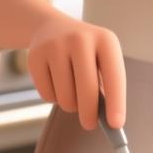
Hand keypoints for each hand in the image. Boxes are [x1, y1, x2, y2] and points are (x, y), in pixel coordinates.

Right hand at [27, 13, 125, 130]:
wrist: (52, 28)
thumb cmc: (86, 55)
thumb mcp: (102, 60)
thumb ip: (106, 88)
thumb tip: (108, 122)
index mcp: (105, 40)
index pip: (114, 76)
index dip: (116, 102)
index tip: (116, 124)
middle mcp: (81, 39)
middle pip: (87, 89)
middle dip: (90, 114)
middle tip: (90, 125)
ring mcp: (55, 46)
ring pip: (65, 96)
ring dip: (71, 105)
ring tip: (73, 92)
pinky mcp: (35, 56)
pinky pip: (47, 95)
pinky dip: (54, 98)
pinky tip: (56, 83)